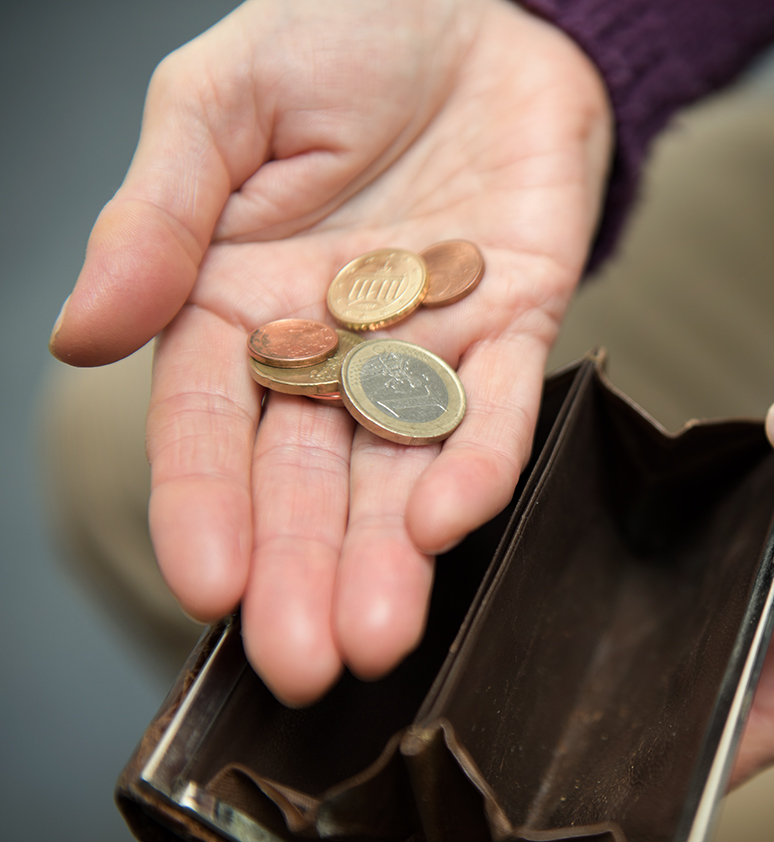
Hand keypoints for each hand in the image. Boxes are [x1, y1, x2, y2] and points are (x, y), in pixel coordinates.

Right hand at [48, 0, 611, 704]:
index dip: (207, 510)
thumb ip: (157, 218)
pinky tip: (451, 520)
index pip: (212, 429)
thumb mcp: (220, 104)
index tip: (207, 588)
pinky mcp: (514, 324)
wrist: (478, 4)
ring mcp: (426, 344)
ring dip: (390, 554)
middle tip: (305, 664)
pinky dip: (477, 461)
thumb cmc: (340, 34)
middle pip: (308, 479)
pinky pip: (498, 407)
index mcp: (236, 305)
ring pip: (401, 468)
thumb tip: (78, 334)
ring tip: (379, 636)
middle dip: (303, 572)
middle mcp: (329, 346)